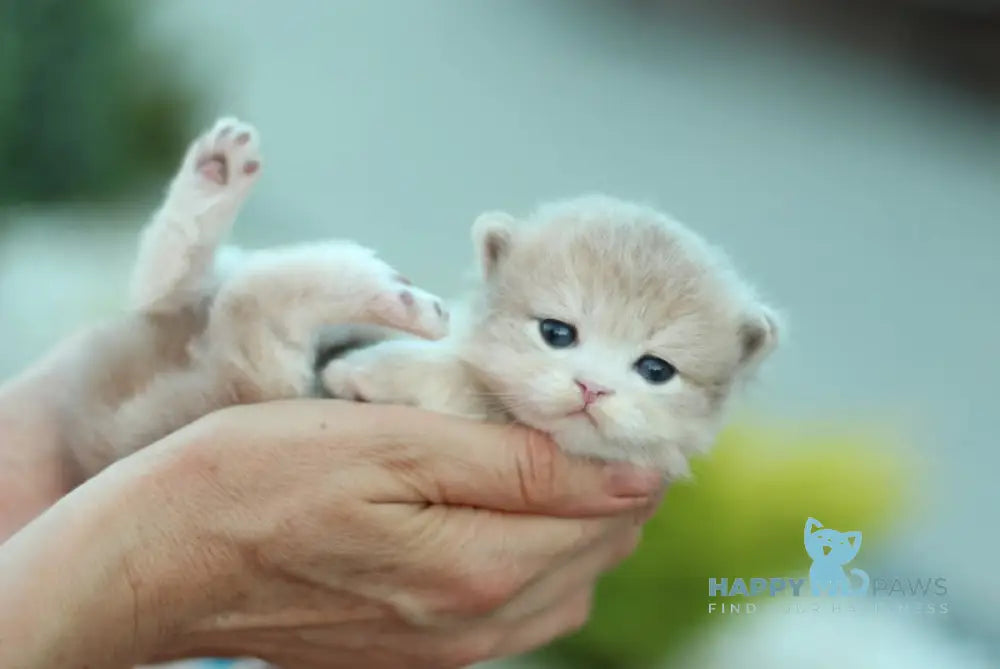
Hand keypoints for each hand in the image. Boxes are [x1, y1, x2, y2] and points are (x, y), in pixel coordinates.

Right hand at [149, 400, 662, 667]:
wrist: (162, 559)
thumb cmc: (262, 477)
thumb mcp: (392, 443)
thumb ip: (515, 466)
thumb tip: (625, 477)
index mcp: (478, 569)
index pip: (606, 514)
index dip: (624, 458)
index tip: (611, 411)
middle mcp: (474, 626)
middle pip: (593, 557)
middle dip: (605, 492)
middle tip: (574, 426)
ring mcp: (443, 651)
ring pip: (560, 590)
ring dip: (569, 527)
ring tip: (542, 465)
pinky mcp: (412, 655)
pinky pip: (511, 614)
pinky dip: (528, 560)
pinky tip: (493, 513)